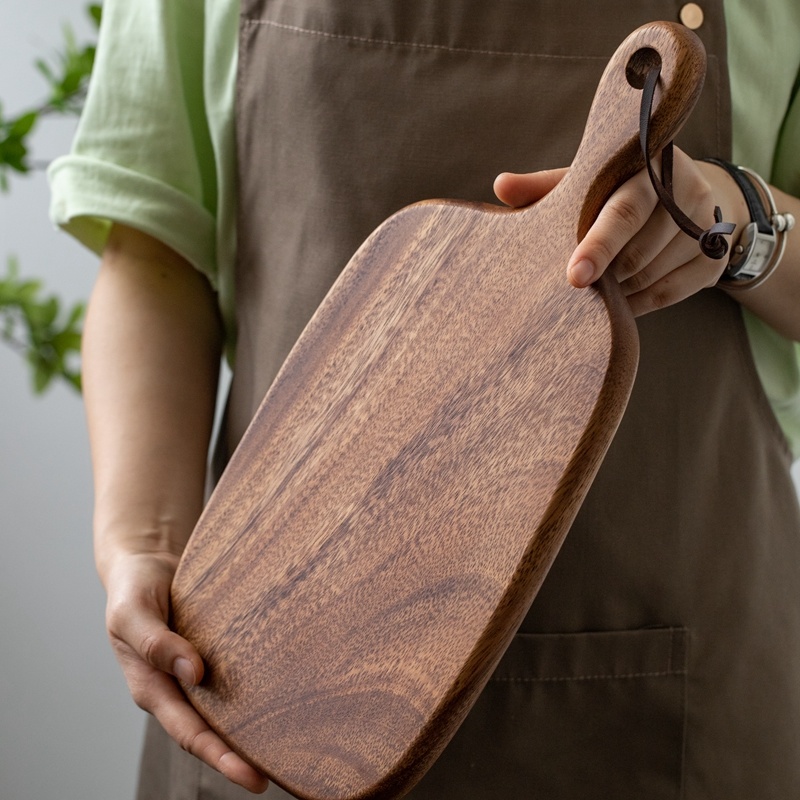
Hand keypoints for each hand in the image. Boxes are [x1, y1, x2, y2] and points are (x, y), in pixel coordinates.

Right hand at [102, 549, 269, 793]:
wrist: (145, 562)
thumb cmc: (133, 589)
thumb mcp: (132, 613)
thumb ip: (156, 643)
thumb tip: (194, 673)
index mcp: (152, 688)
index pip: (190, 733)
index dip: (221, 757)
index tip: (254, 778)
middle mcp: (177, 688)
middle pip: (212, 731)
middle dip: (242, 757)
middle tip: (280, 775)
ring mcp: (195, 672)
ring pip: (225, 708)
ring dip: (250, 728)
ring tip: (289, 746)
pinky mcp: (212, 653)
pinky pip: (234, 677)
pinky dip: (253, 690)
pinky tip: (282, 694)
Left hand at [494, 149, 749, 315]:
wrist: (681, 197)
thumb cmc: (615, 191)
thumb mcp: (584, 183)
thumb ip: (544, 188)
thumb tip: (500, 186)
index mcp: (647, 166)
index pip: (624, 212)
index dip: (598, 246)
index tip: (574, 276)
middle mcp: (684, 190)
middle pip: (637, 253)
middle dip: (604, 275)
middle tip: (576, 284)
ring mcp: (707, 224)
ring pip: (651, 276)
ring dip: (618, 291)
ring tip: (598, 289)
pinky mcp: (715, 258)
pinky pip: (669, 294)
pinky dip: (638, 304)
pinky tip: (619, 303)